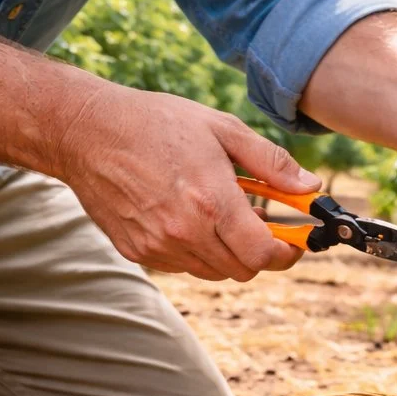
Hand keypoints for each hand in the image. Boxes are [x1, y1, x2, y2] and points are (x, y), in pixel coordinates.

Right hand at [53, 84, 319, 280]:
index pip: (262, 255)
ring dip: (226, 252)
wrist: (86, 132)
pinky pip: (182, 265)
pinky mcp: (137, 252)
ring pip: (212, 271)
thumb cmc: (157, 123)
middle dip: (258, 252)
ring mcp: (158, 246)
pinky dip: (194, 250)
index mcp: (210, 201)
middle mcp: (184, 231)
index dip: (285, 253)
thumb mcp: (222, 129)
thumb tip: (310, 186)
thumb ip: (271, 162)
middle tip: (257, 223)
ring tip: (218, 214)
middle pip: (242, 270)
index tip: (292, 242)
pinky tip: (186, 216)